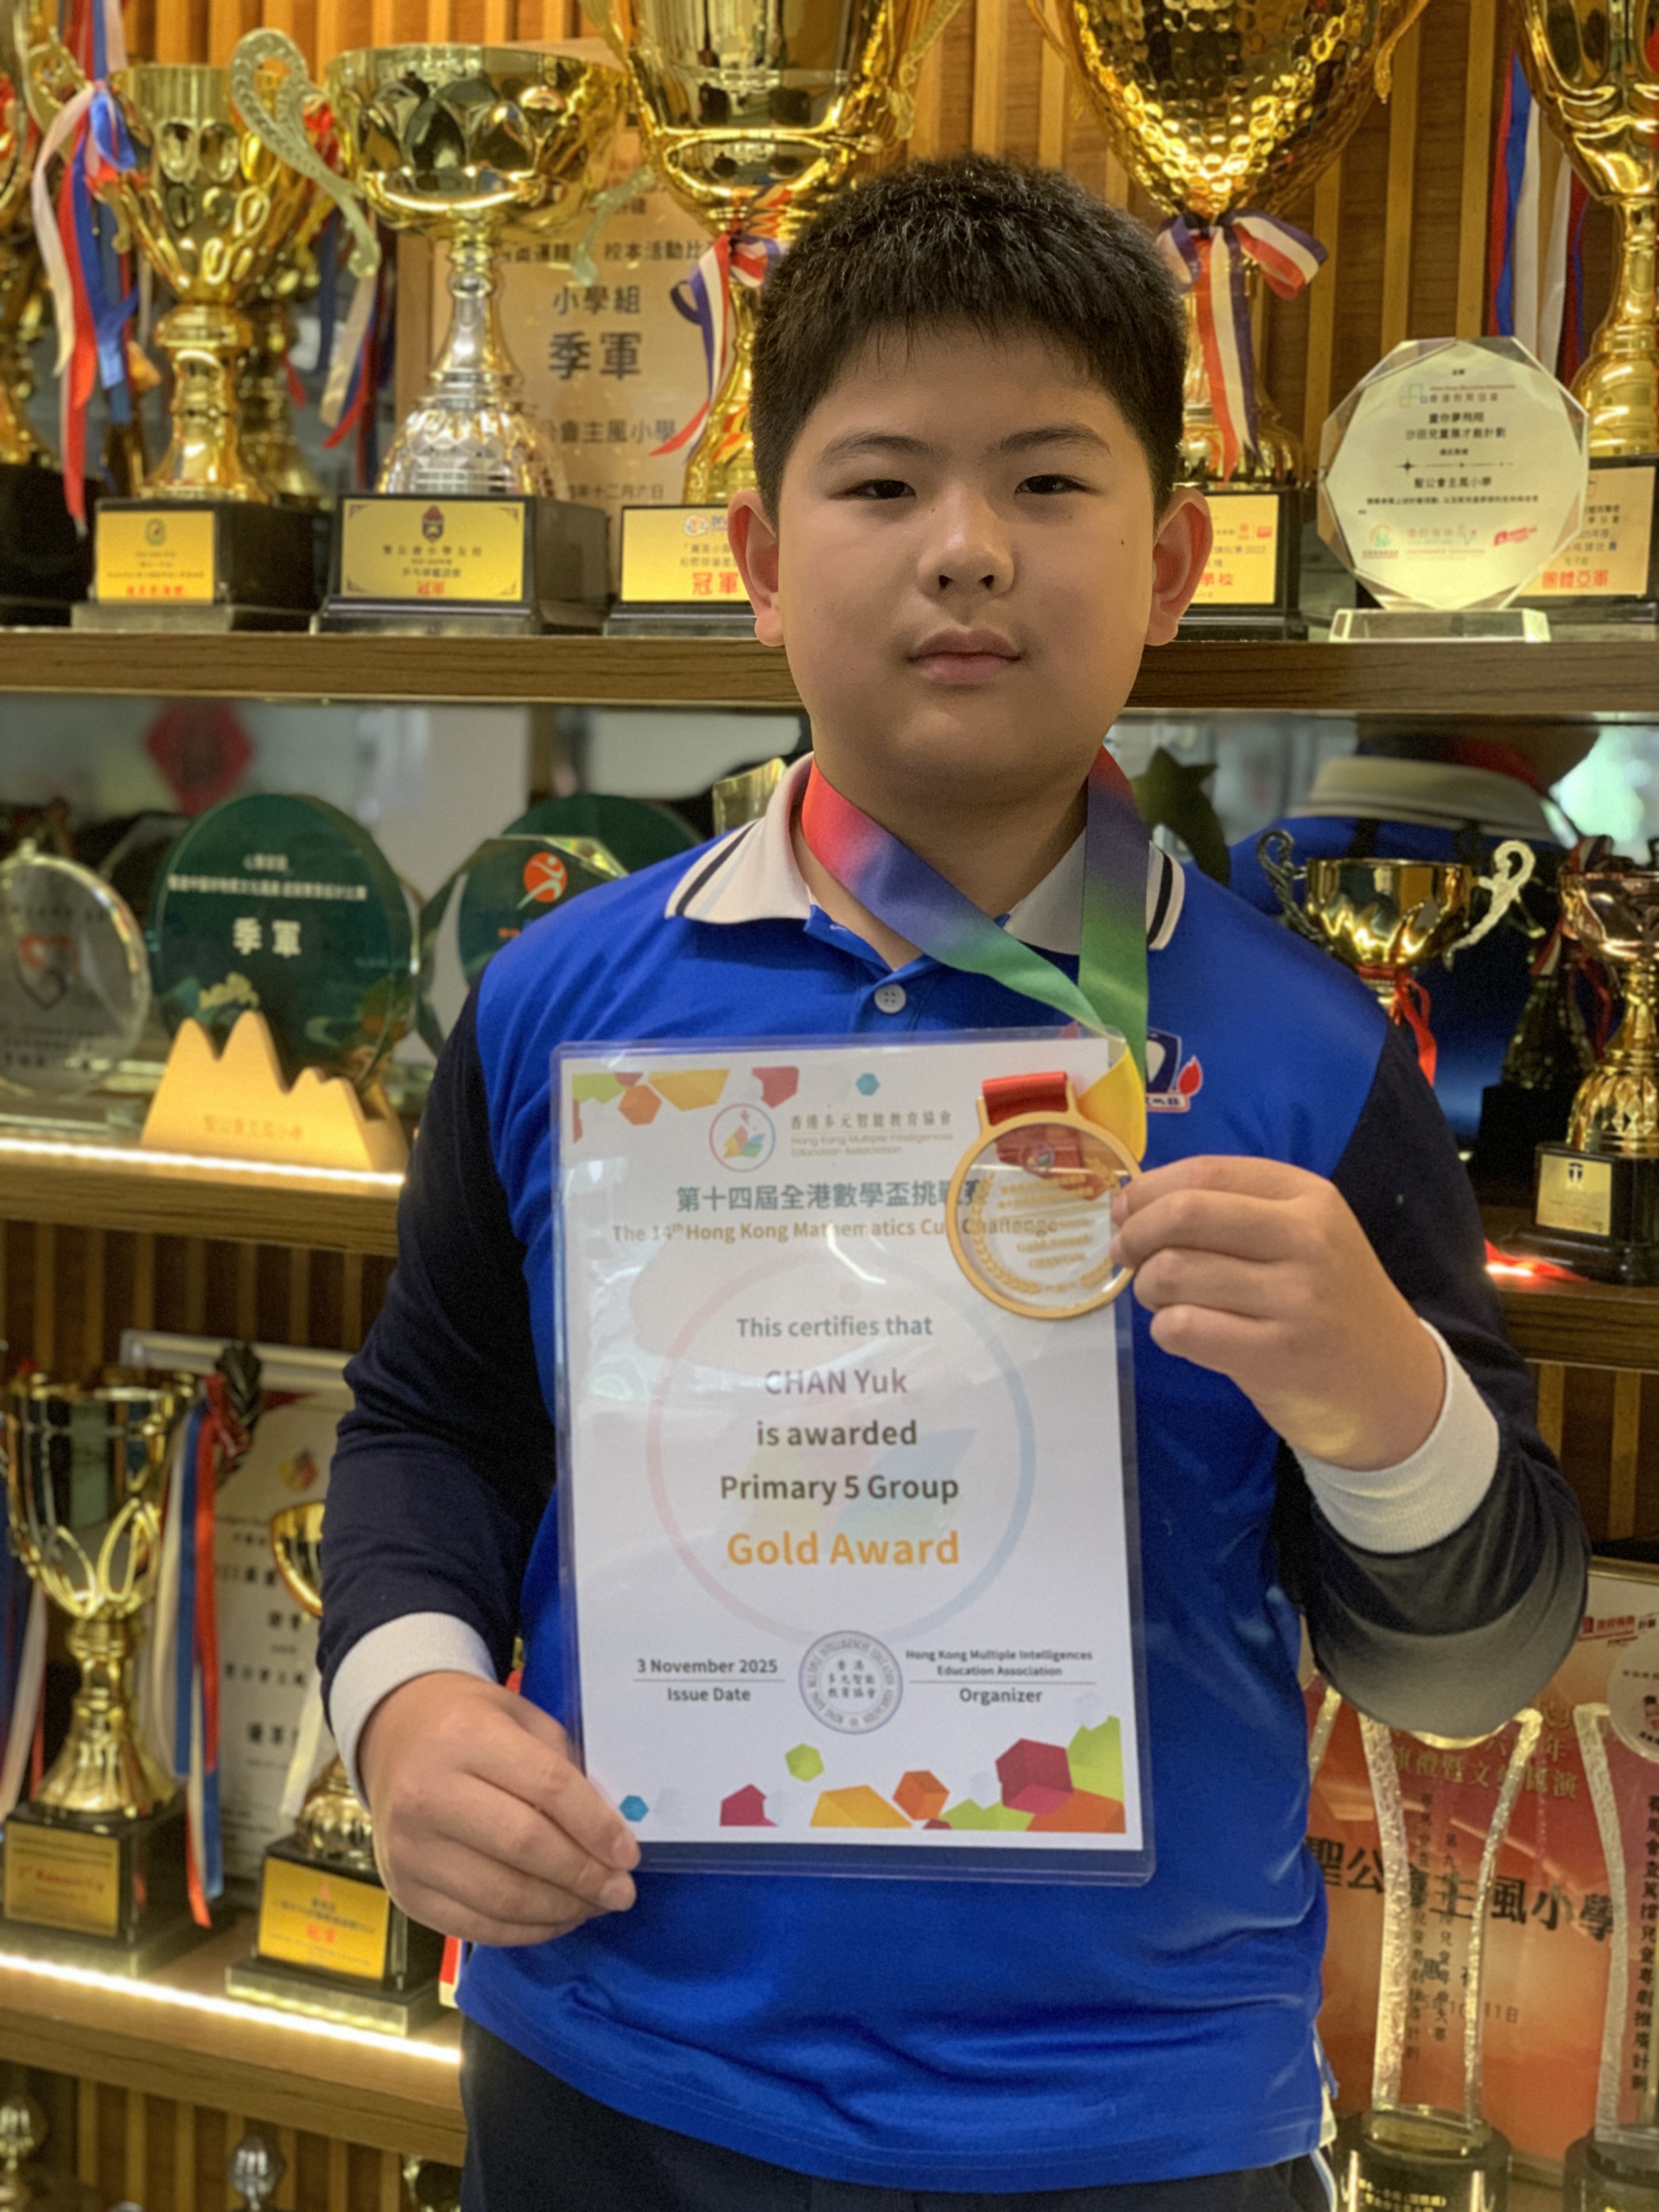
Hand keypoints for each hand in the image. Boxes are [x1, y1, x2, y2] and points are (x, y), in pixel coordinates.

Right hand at [357, 1672, 639, 1945]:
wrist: (394, 1737)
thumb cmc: (469, 1723)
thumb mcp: (520, 1718)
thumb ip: (562, 1766)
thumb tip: (609, 1833)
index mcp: (465, 1737)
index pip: (546, 1787)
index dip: (595, 1826)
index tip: (628, 1854)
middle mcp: (427, 1793)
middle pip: (525, 1847)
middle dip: (583, 1876)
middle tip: (621, 1891)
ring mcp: (410, 1850)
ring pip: (501, 1897)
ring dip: (560, 1910)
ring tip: (593, 1906)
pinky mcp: (405, 1892)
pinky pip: (475, 1926)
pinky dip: (524, 1931)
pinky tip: (554, 1919)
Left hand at [1110, 1155, 1444, 1470]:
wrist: (1393, 1386)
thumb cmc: (1329, 1304)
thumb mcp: (1303, 1238)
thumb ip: (1232, 1212)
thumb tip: (1132, 1205)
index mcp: (1308, 1197)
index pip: (1205, 1172)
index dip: (1147, 1190)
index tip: (1123, 1212)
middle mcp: (1306, 1239)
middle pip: (1183, 1215)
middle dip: (1136, 1234)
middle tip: (1128, 1256)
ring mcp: (1295, 1298)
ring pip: (1174, 1273)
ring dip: (1146, 1287)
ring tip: (1161, 1300)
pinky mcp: (1277, 1355)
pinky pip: (1183, 1328)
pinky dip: (1165, 1330)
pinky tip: (1182, 1333)